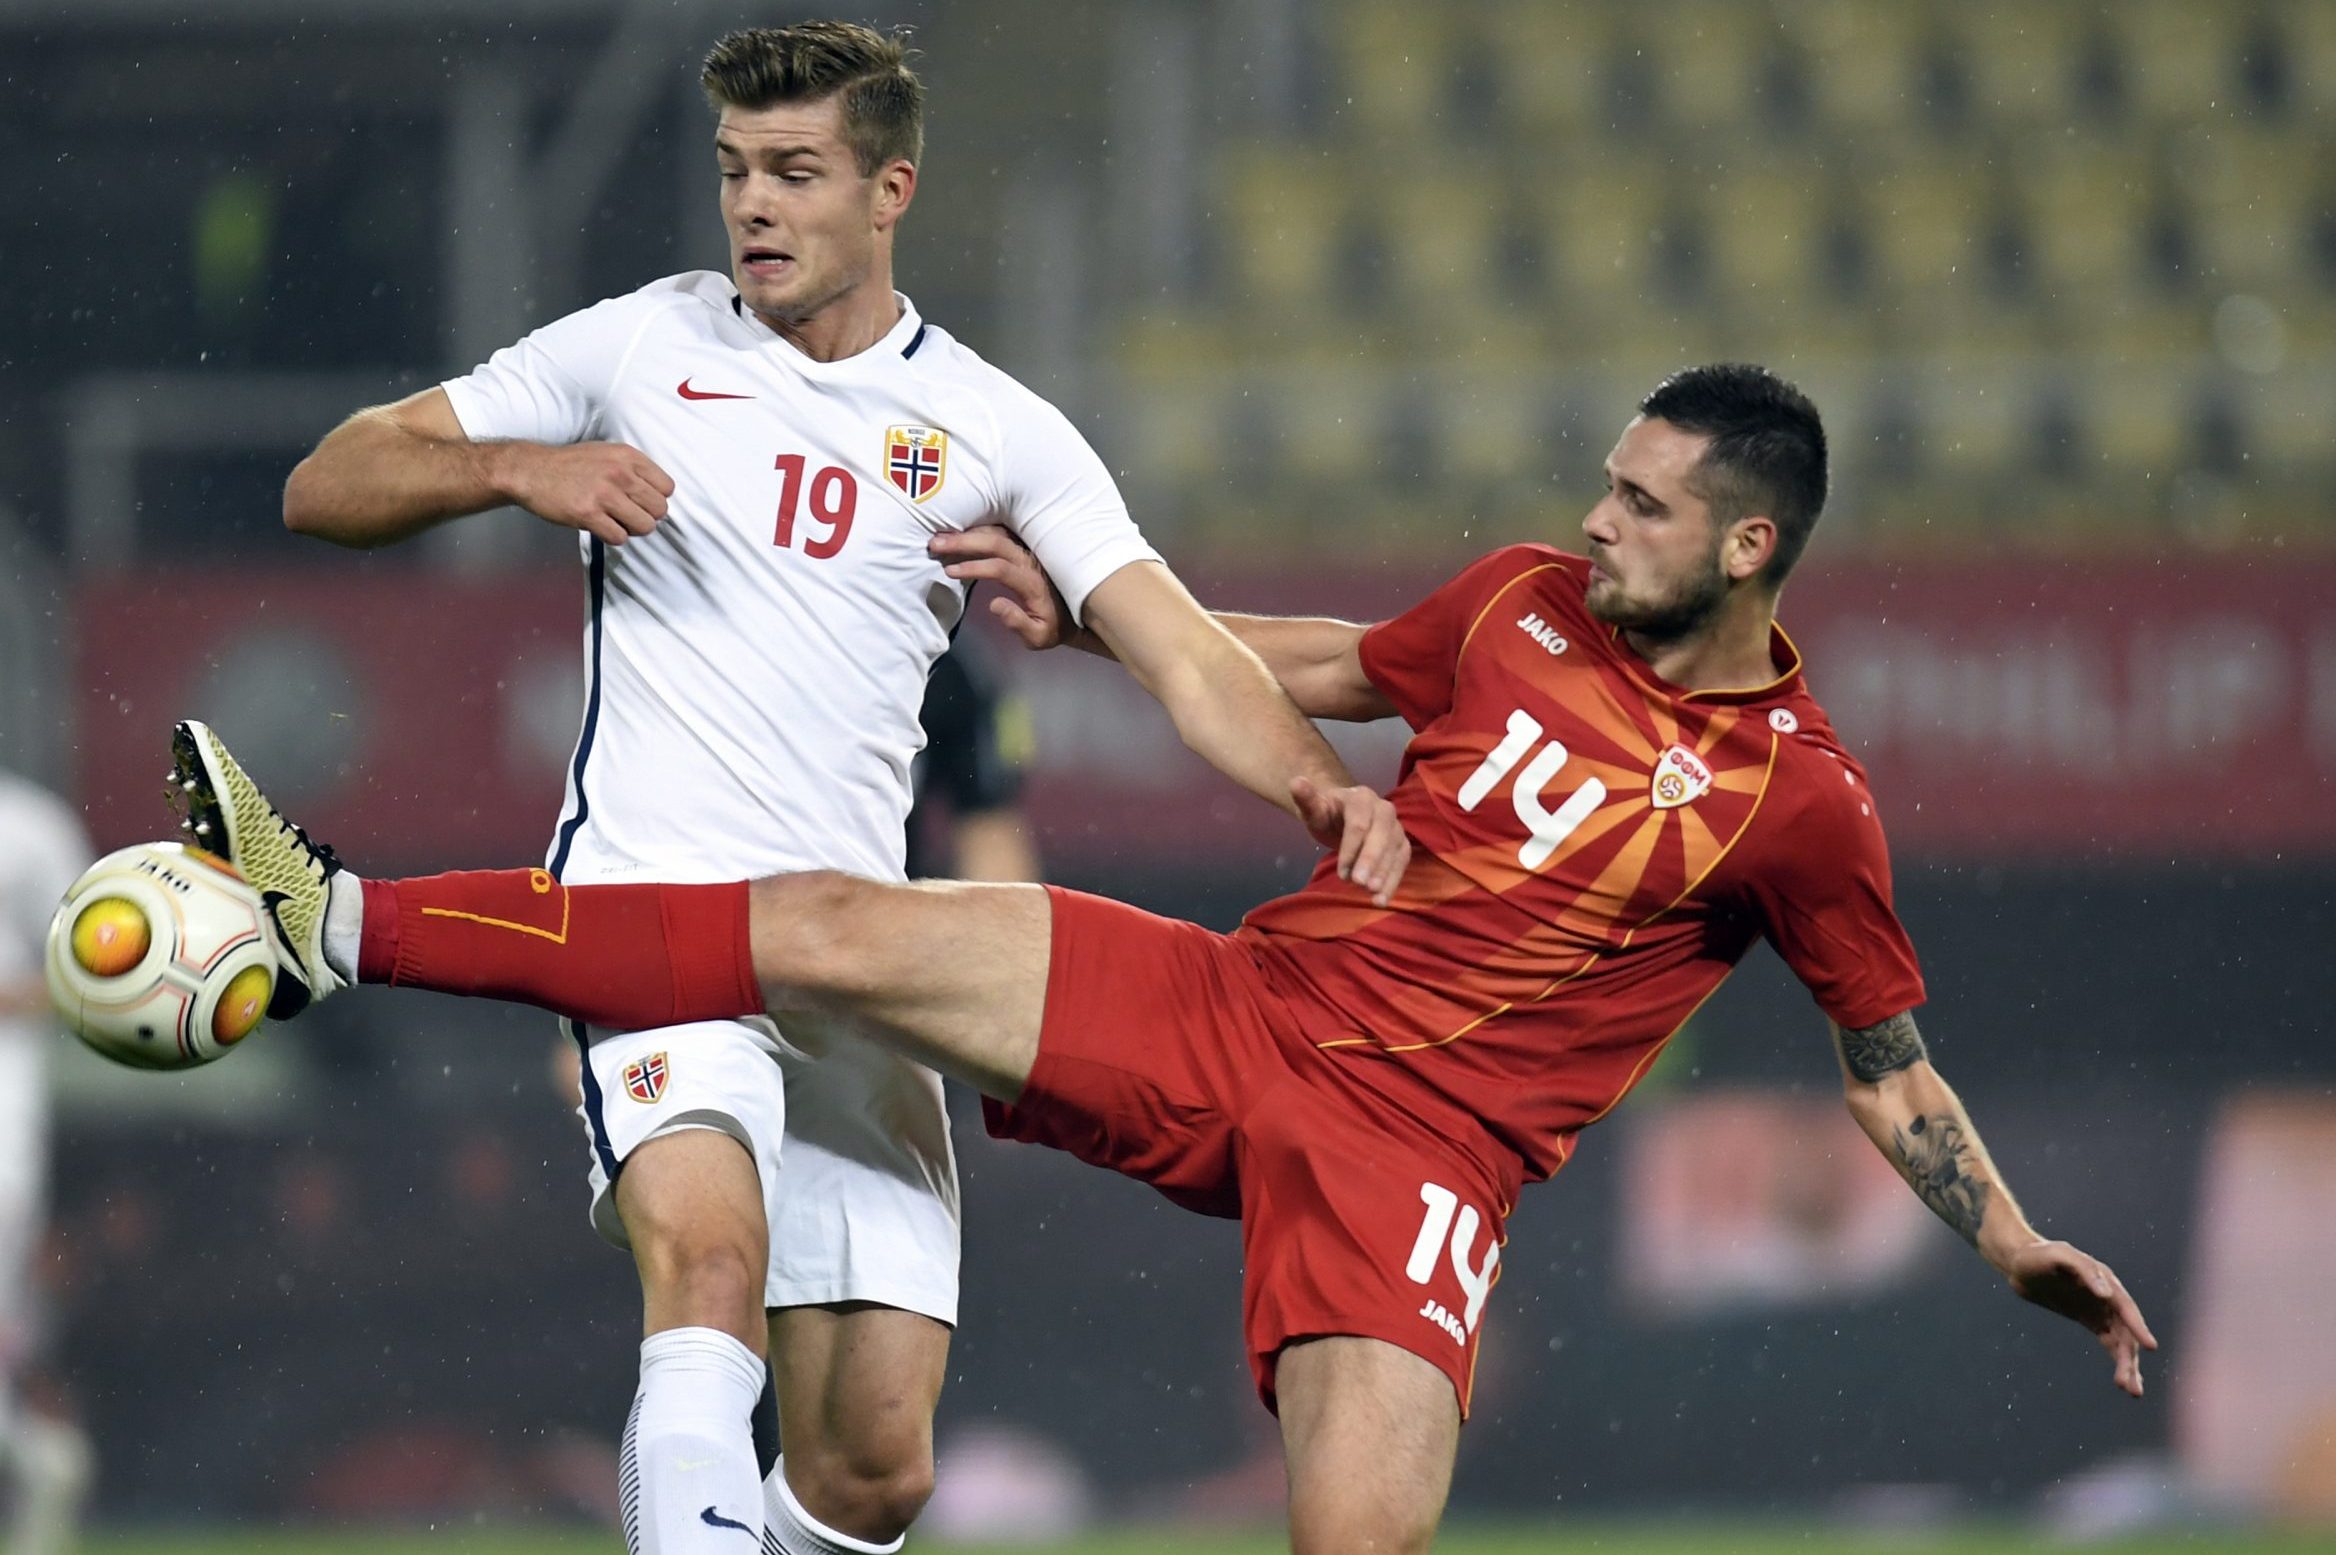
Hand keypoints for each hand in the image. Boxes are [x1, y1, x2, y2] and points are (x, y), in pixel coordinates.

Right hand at [499, 441, 674, 545]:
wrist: (531, 470)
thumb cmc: (571, 465)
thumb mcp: (607, 453)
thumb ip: (633, 469)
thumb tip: (659, 494)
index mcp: (628, 456)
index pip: (667, 488)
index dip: (656, 499)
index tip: (640, 502)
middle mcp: (620, 473)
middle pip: (659, 510)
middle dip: (646, 517)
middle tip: (628, 516)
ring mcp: (604, 493)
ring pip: (644, 526)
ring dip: (632, 529)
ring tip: (616, 522)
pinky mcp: (588, 513)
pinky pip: (619, 537)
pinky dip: (613, 537)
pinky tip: (601, 527)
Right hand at [929, 528, 1086, 650]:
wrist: (1080, 610)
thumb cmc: (1055, 626)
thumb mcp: (1040, 636)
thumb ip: (1018, 623)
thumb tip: (993, 604)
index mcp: (1032, 582)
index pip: (1000, 568)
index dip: (974, 567)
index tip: (949, 571)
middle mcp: (1031, 560)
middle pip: (996, 543)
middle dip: (964, 542)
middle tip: (935, 544)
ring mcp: (1029, 549)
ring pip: (997, 533)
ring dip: (968, 532)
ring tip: (940, 536)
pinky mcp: (1025, 545)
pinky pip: (1001, 531)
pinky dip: (978, 528)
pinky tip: (958, 531)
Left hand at [1290, 776, 1408, 905]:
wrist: (1340, 815)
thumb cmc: (1326, 813)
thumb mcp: (1312, 808)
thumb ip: (1305, 798)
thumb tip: (1296, 782)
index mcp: (1361, 797)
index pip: (1359, 823)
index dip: (1351, 848)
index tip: (1342, 873)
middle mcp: (1384, 808)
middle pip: (1382, 835)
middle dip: (1371, 861)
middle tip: (1360, 884)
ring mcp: (1395, 826)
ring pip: (1396, 848)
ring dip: (1386, 873)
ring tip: (1374, 897)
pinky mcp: (1400, 843)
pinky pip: (1402, 861)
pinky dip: (1394, 881)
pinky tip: (1381, 900)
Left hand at [2003, 1239, 2157, 1397]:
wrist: (2018, 1263)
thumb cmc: (2038, 1256)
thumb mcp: (2057, 1256)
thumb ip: (2083, 1269)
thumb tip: (2107, 1294)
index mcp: (2104, 1279)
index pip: (2125, 1308)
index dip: (2138, 1327)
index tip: (2150, 1347)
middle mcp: (2108, 1296)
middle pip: (2126, 1331)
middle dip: (2130, 1359)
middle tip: (2131, 1388)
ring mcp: (2100, 1309)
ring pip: (2121, 1340)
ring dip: (2127, 1365)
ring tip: (2130, 1390)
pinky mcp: (2090, 1319)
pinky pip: (2109, 1341)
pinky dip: (2117, 1358)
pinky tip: (2123, 1379)